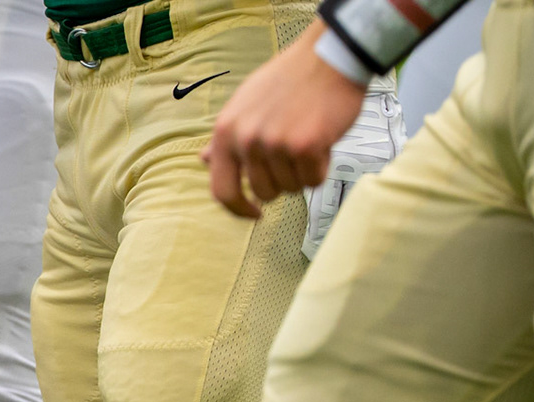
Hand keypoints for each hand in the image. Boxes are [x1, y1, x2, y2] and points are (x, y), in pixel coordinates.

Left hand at [204, 23, 367, 217]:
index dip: (238, 209)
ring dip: (303, 172)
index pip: (222, 191)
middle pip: (264, 192)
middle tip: (294, 155)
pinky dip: (322, 167)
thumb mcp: (245, 104)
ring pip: (291, 188)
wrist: (328, 56)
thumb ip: (226, 138)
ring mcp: (274, 143)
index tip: (253, 212)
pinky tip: (322, 141)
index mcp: (225, 132)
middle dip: (282, 181)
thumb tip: (205, 161)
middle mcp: (246, 139)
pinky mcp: (305, 146)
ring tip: (307, 140)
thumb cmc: (288, 80)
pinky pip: (314, 180)